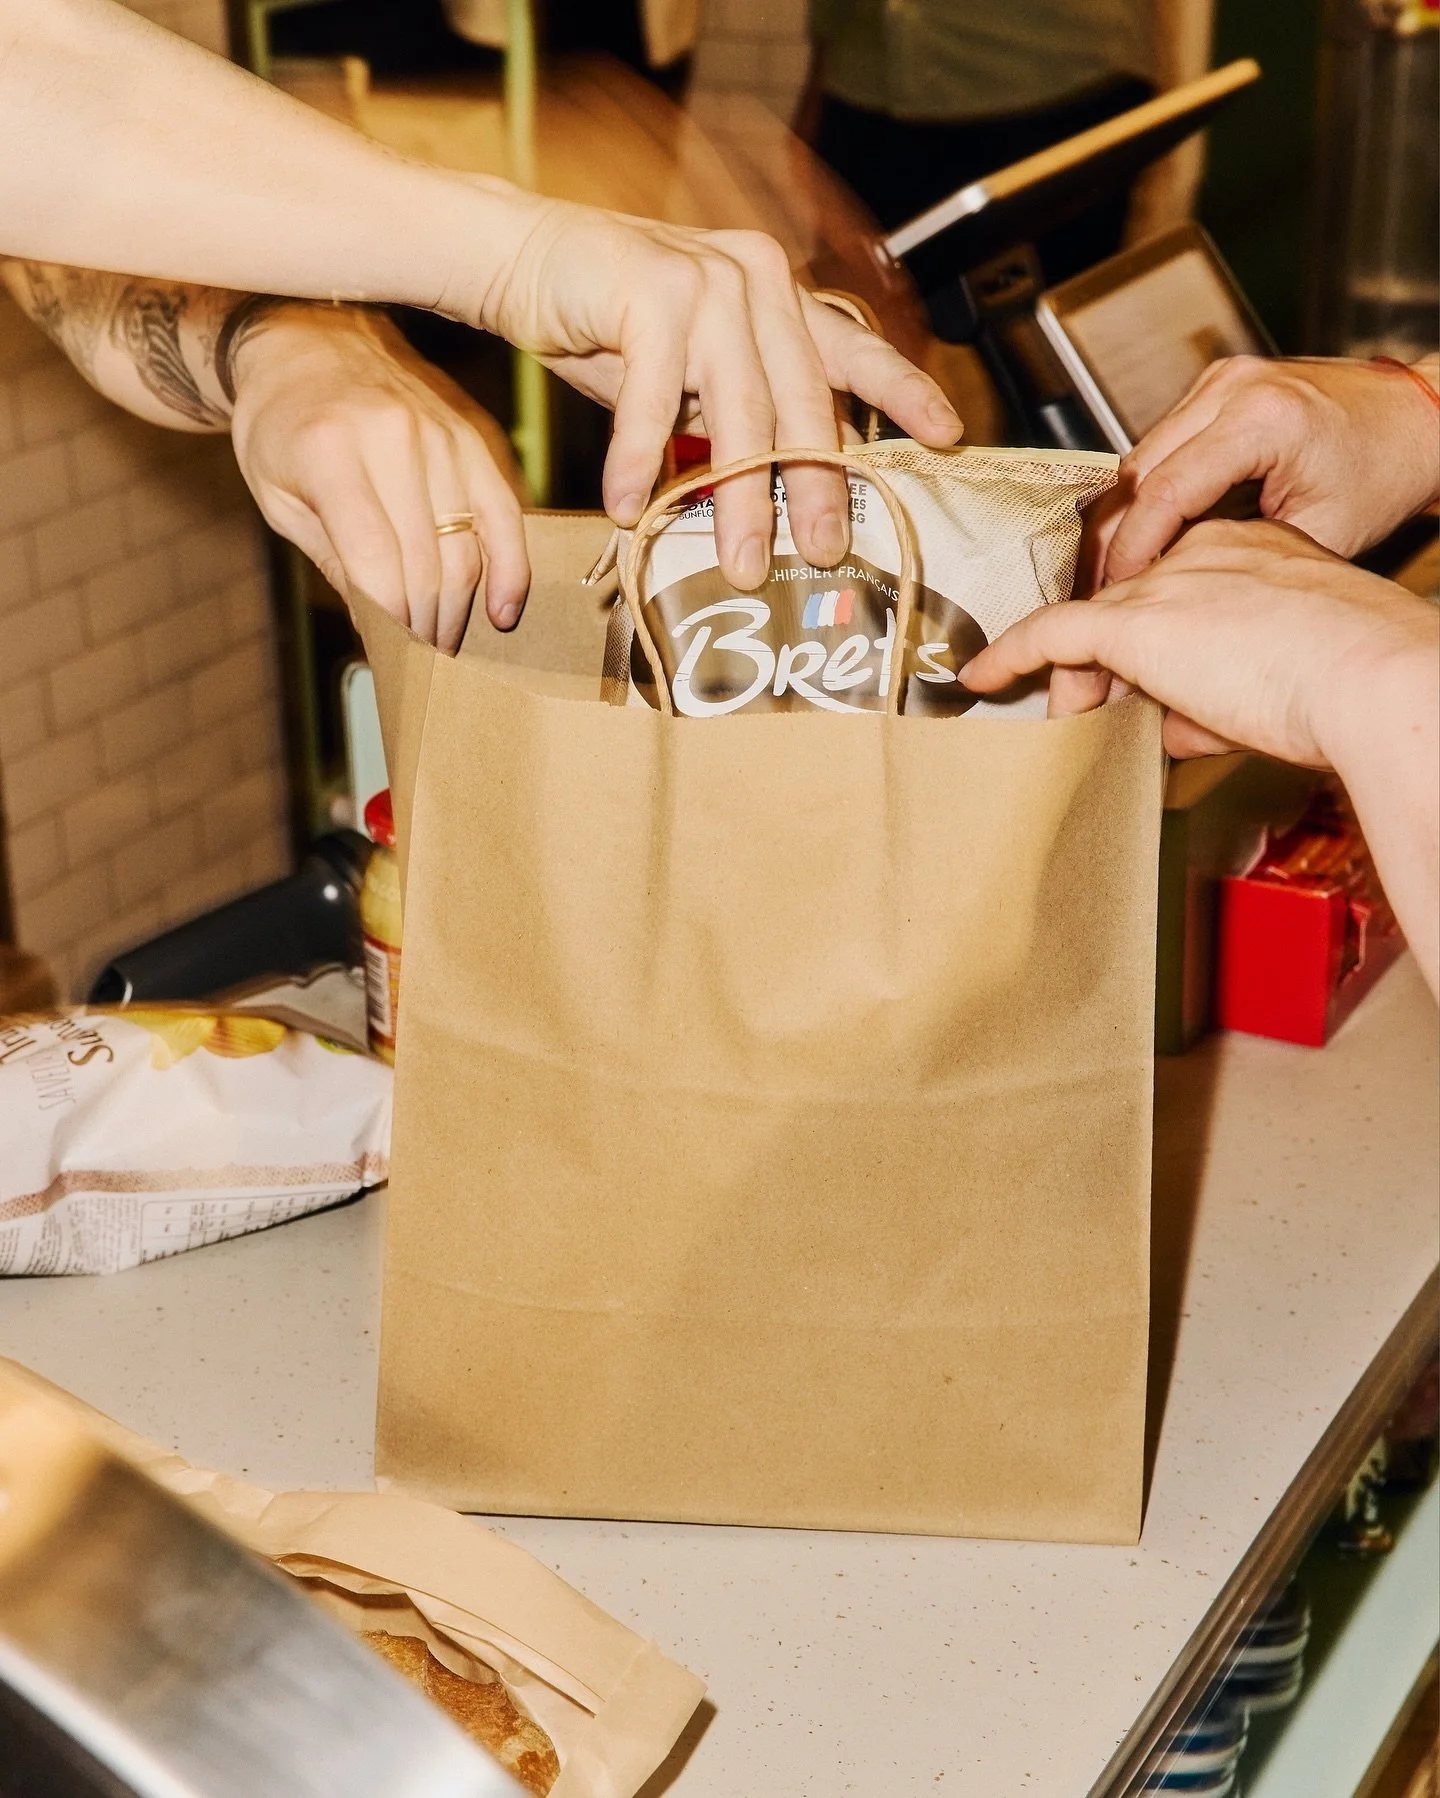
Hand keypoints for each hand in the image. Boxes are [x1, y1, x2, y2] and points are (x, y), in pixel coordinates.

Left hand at [228, 304, 528, 650]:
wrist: (310, 337)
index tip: (392, 656)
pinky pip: (506, 514)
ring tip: (448, 640)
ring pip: (469, 547)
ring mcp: (442, 434)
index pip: (376, 563)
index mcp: (329, 451)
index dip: (388, 622)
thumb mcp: (277, 495)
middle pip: (428, 563)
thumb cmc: (283, 424)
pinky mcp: (475, 436)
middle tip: (422, 662)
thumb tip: (374, 632)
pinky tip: (502, 609)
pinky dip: (509, 568)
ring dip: (461, 608)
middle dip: (426, 626)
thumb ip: (330, 560)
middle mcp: (393, 438)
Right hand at [466, 196, 962, 588]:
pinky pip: (653, 400)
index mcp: (777, 296)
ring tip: (739, 564)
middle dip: (815, 488)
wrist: (527, 258)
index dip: (902, 393)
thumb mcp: (693, 370)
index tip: (947, 434)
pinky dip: (639, 461)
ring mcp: (708, 283)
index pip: (853, 350)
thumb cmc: (612, 322)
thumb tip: (788, 490)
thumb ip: (741, 409)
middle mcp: (756, 281)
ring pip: (738, 412)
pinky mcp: (650, 293)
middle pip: (800, 402)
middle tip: (823, 553)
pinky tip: (628, 508)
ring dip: (736, 499)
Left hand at [961, 518, 1438, 766]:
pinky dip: (1011, 654)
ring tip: (1059, 715)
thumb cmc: (1353, 684)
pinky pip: (1051, 634)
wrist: (1373, 678)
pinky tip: (983, 676)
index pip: (1174, 587)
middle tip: (1087, 704)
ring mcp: (1166, 581)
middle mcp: (1203, 552)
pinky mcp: (1135, 618)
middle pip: (1127, 602)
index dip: (1149, 638)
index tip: (1137, 674)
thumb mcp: (1276, 688)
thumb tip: (1169, 729)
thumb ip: (1213, 701)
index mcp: (1252, 551)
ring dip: (1074, 674)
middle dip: (1105, 660)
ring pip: (1094, 622)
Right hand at [1091, 356, 1439, 583]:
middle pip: (1135, 472)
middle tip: (1099, 591)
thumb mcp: (1315, 534)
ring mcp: (1220, 381)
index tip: (1114, 592)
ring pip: (1137, 458)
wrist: (1418, 419)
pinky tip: (1147, 533)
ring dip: (1124, 514)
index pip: (1163, 491)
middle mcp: (1232, 387)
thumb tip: (1172, 588)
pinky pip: (1160, 445)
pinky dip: (1147, 491)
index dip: (1130, 550)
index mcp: (1261, 418)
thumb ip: (1237, 557)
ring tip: (1116, 569)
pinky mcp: (1216, 388)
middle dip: (1112, 537)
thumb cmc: (1386, 468)